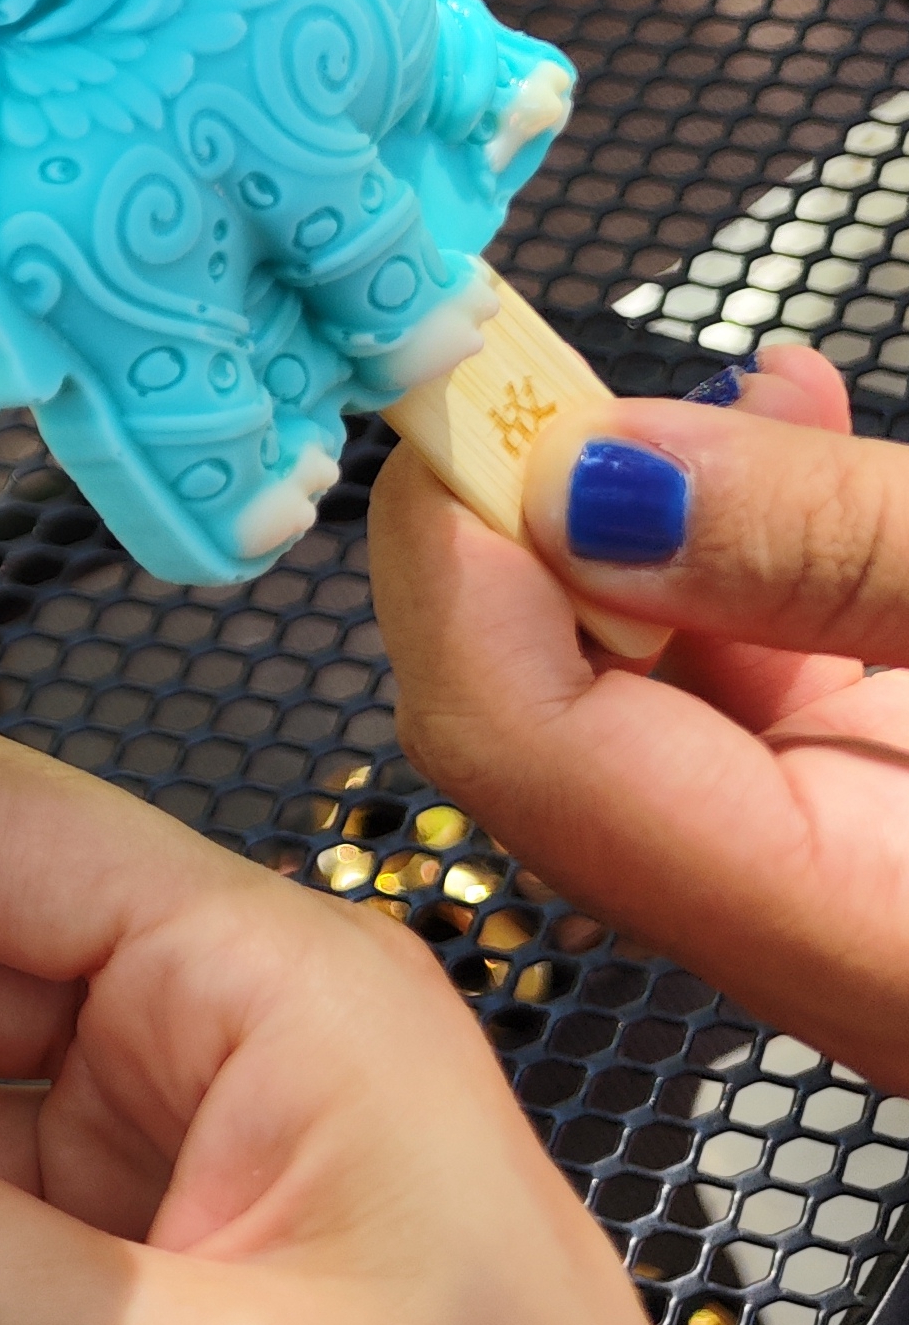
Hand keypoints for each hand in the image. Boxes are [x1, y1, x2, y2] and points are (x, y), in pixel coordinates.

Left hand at [370, 342, 908, 1086]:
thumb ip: (833, 555)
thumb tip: (601, 478)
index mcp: (866, 950)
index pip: (528, 756)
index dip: (466, 563)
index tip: (459, 404)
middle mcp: (834, 954)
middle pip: (563, 731)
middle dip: (540, 531)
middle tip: (538, 370)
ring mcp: (860, 900)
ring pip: (660, 701)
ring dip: (657, 522)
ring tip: (732, 390)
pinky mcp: (899, 841)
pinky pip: (771, 699)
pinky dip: (762, 565)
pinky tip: (795, 442)